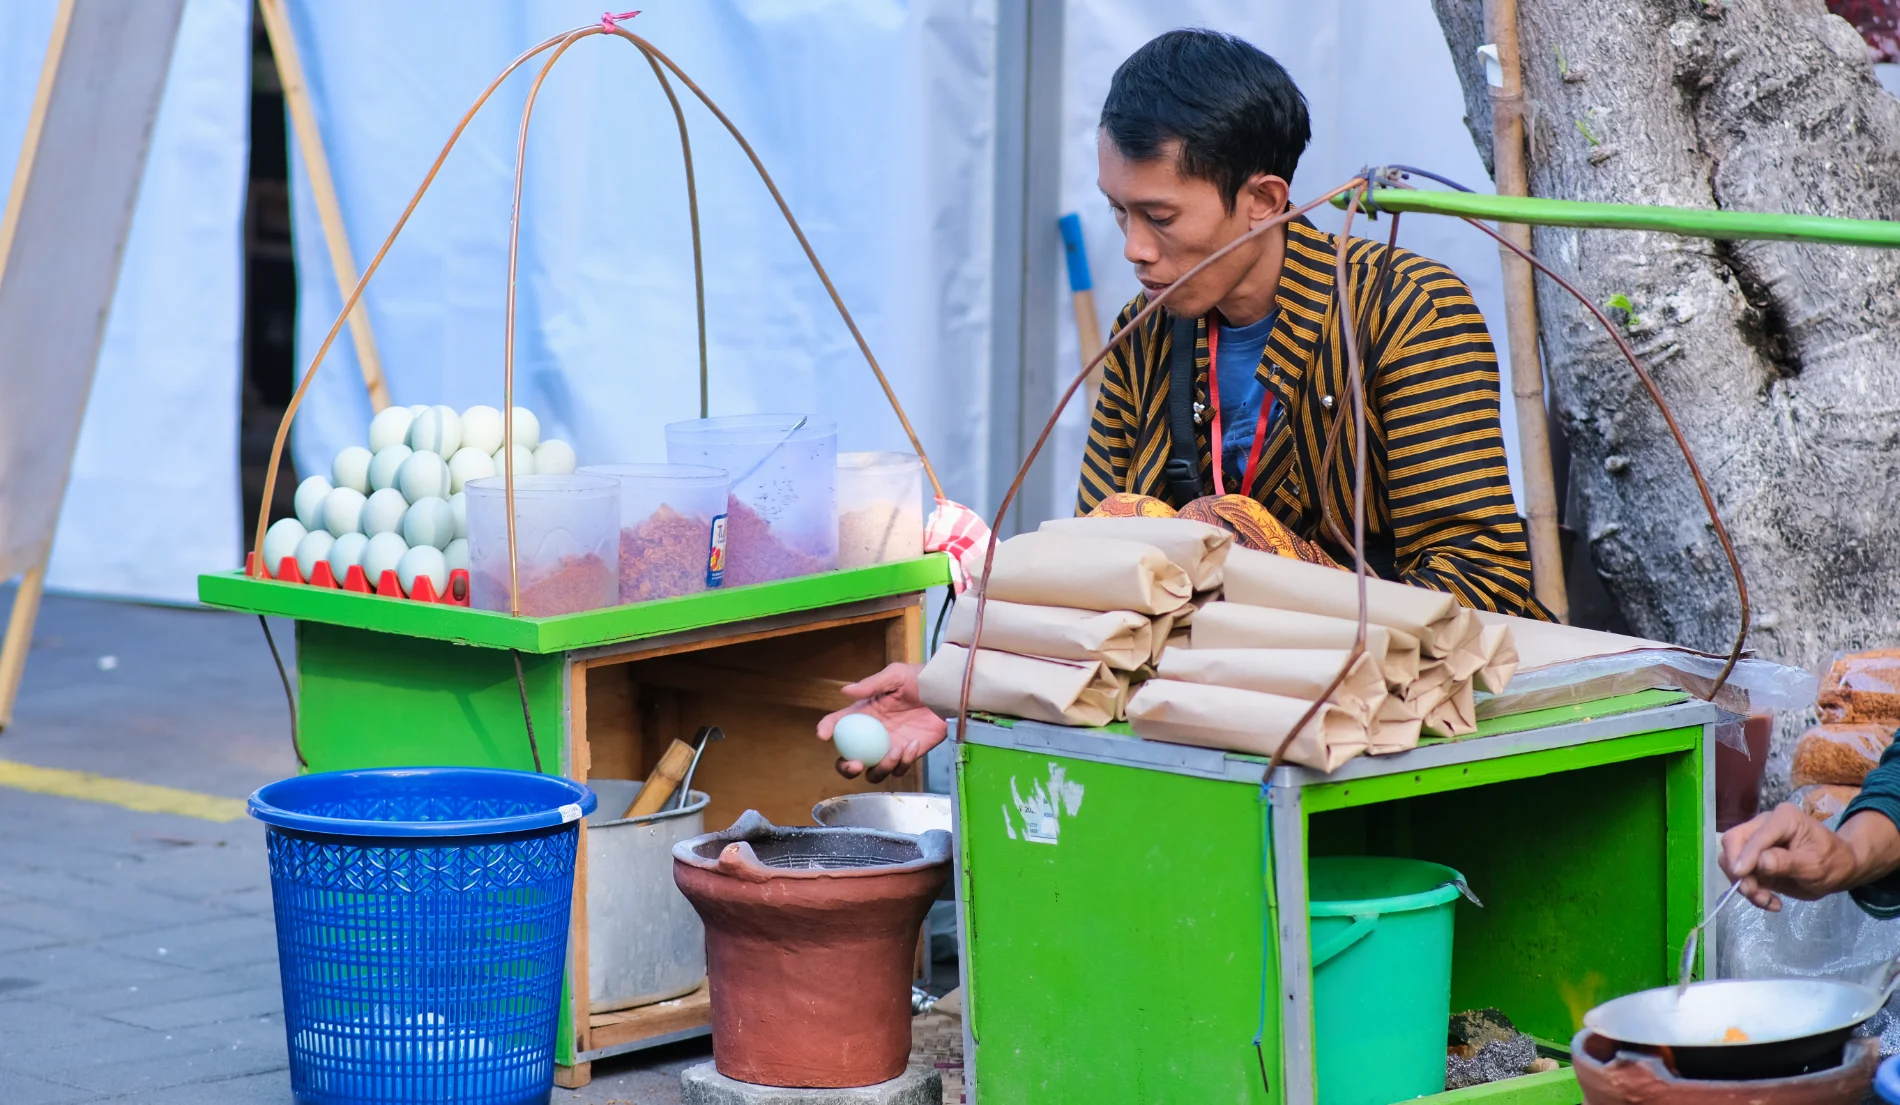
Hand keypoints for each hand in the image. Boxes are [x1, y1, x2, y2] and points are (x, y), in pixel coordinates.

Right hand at [818, 662, 946, 782]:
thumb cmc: (920, 679)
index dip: (826, 729)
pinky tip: (913, 744)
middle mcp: (872, 735)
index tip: (823, 734)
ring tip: (895, 750)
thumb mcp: (895, 675)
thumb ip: (871, 685)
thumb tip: (845, 691)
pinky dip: (903, 762)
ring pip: (873, 772)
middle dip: (845, 767)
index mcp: (864, 714)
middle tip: (854, 764)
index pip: (838, 724)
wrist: (948, 693)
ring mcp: (889, 748)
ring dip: (880, 767)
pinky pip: (899, 769)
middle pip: (849, 760)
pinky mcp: (907, 756)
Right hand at [1719, 804, 1899, 909]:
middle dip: (1738, 870)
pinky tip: (1770, 900)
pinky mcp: (1754, 858)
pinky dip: (1750, 889)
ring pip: (1731, 859)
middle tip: (1752, 892)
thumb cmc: (1833, 863)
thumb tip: (1759, 863)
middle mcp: (1764, 825)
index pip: (1755, 836)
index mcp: (1783, 819)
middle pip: (1734, 841)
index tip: (1741, 876)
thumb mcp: (1815, 865)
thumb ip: (1786, 862)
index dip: (1745, 855)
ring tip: (1766, 900)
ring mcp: (1757, 841)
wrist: (1838, 871)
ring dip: (1743, 883)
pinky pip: (1739, 873)